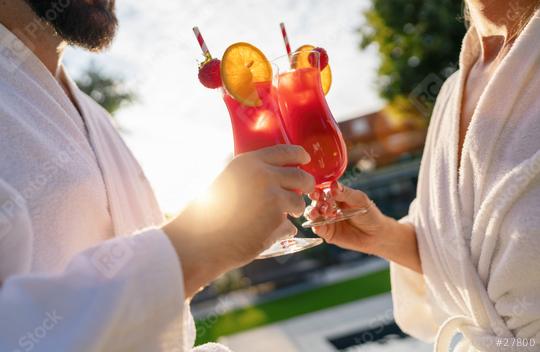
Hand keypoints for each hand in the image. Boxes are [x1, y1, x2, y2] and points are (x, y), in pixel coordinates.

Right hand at [163, 145, 314, 297]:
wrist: (200, 240)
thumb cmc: (208, 213)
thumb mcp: (227, 181)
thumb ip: (252, 176)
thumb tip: (277, 177)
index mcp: (250, 162)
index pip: (287, 151)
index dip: (300, 156)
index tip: (305, 160)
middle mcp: (264, 176)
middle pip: (301, 176)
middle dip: (306, 185)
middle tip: (303, 191)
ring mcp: (273, 199)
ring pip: (299, 203)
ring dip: (292, 211)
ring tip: (273, 217)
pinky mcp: (277, 222)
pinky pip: (289, 225)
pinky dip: (281, 231)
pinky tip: (263, 233)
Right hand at [307, 184, 420, 272]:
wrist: (377, 235)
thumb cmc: (369, 214)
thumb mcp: (359, 200)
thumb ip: (345, 193)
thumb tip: (333, 185)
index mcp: (335, 195)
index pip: (323, 189)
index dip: (318, 189)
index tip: (316, 191)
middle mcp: (328, 206)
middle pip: (315, 201)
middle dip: (315, 201)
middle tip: (320, 203)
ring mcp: (326, 219)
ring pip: (313, 214)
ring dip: (312, 212)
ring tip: (316, 213)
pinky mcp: (327, 232)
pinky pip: (317, 228)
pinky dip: (315, 225)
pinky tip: (318, 224)